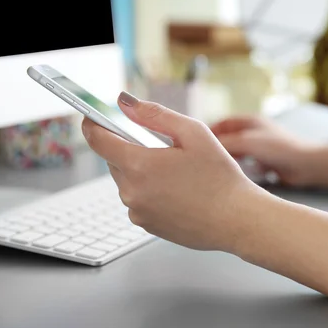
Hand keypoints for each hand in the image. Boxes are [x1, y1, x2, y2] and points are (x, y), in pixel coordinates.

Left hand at [82, 92, 267, 251]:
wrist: (236, 220)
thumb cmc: (220, 176)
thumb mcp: (193, 133)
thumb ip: (154, 114)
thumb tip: (125, 102)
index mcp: (139, 165)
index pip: (98, 140)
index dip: (92, 124)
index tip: (91, 117)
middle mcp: (131, 191)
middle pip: (114, 160)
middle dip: (129, 148)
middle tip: (161, 146)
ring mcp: (137, 211)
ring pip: (127, 181)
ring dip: (140, 171)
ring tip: (176, 171)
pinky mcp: (146, 225)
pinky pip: (137, 200)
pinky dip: (149, 190)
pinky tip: (176, 190)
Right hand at [210, 116, 316, 185]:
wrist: (307, 166)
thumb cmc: (280, 149)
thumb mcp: (247, 142)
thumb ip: (224, 143)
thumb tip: (203, 149)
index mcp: (250, 121)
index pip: (222, 123)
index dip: (208, 133)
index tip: (195, 146)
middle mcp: (253, 132)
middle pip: (228, 139)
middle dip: (216, 150)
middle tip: (202, 162)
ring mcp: (259, 148)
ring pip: (236, 154)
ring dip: (227, 161)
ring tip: (216, 171)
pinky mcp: (265, 163)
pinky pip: (246, 166)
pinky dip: (239, 170)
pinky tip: (235, 178)